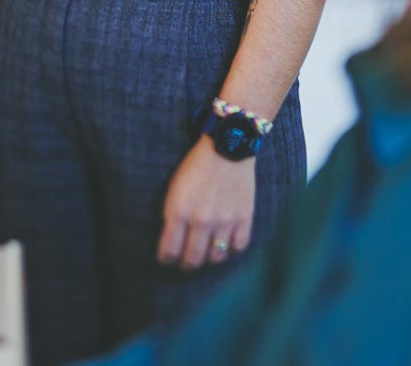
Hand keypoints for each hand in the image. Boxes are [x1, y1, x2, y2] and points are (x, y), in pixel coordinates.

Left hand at [157, 138, 255, 268]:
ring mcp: (224, 220)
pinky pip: (238, 247)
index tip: (167, 258)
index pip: (169, 251)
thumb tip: (171, 242)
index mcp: (179, 211)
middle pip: (192, 260)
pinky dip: (231, 248)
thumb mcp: (174, 189)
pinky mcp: (244, 217)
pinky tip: (226, 241)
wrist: (227, 146)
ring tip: (206, 252)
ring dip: (209, 258)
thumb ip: (172, 216)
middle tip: (185, 261)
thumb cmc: (196, 166)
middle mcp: (201, 219)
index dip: (166, 259)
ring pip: (216, 258)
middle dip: (186, 264)